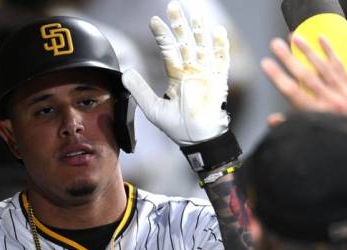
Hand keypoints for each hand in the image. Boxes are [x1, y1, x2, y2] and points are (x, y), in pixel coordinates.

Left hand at [121, 0, 230, 145]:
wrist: (197, 139)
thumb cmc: (178, 127)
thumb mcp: (153, 107)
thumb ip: (140, 90)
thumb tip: (125, 74)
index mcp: (177, 75)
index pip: (169, 49)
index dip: (162, 35)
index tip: (154, 21)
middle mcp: (192, 71)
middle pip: (186, 42)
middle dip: (180, 24)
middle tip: (173, 6)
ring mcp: (206, 74)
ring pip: (203, 46)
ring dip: (199, 29)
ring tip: (195, 13)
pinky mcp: (218, 81)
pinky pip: (221, 60)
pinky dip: (220, 45)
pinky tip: (218, 31)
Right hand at [261, 35, 346, 142]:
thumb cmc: (336, 144)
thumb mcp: (314, 140)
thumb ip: (293, 127)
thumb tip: (271, 120)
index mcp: (319, 116)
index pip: (293, 93)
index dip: (278, 77)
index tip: (265, 64)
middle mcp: (331, 102)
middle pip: (305, 76)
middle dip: (288, 59)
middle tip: (274, 44)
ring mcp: (344, 93)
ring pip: (323, 67)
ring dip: (307, 50)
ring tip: (293, 36)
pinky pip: (340, 67)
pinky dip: (330, 52)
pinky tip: (321, 38)